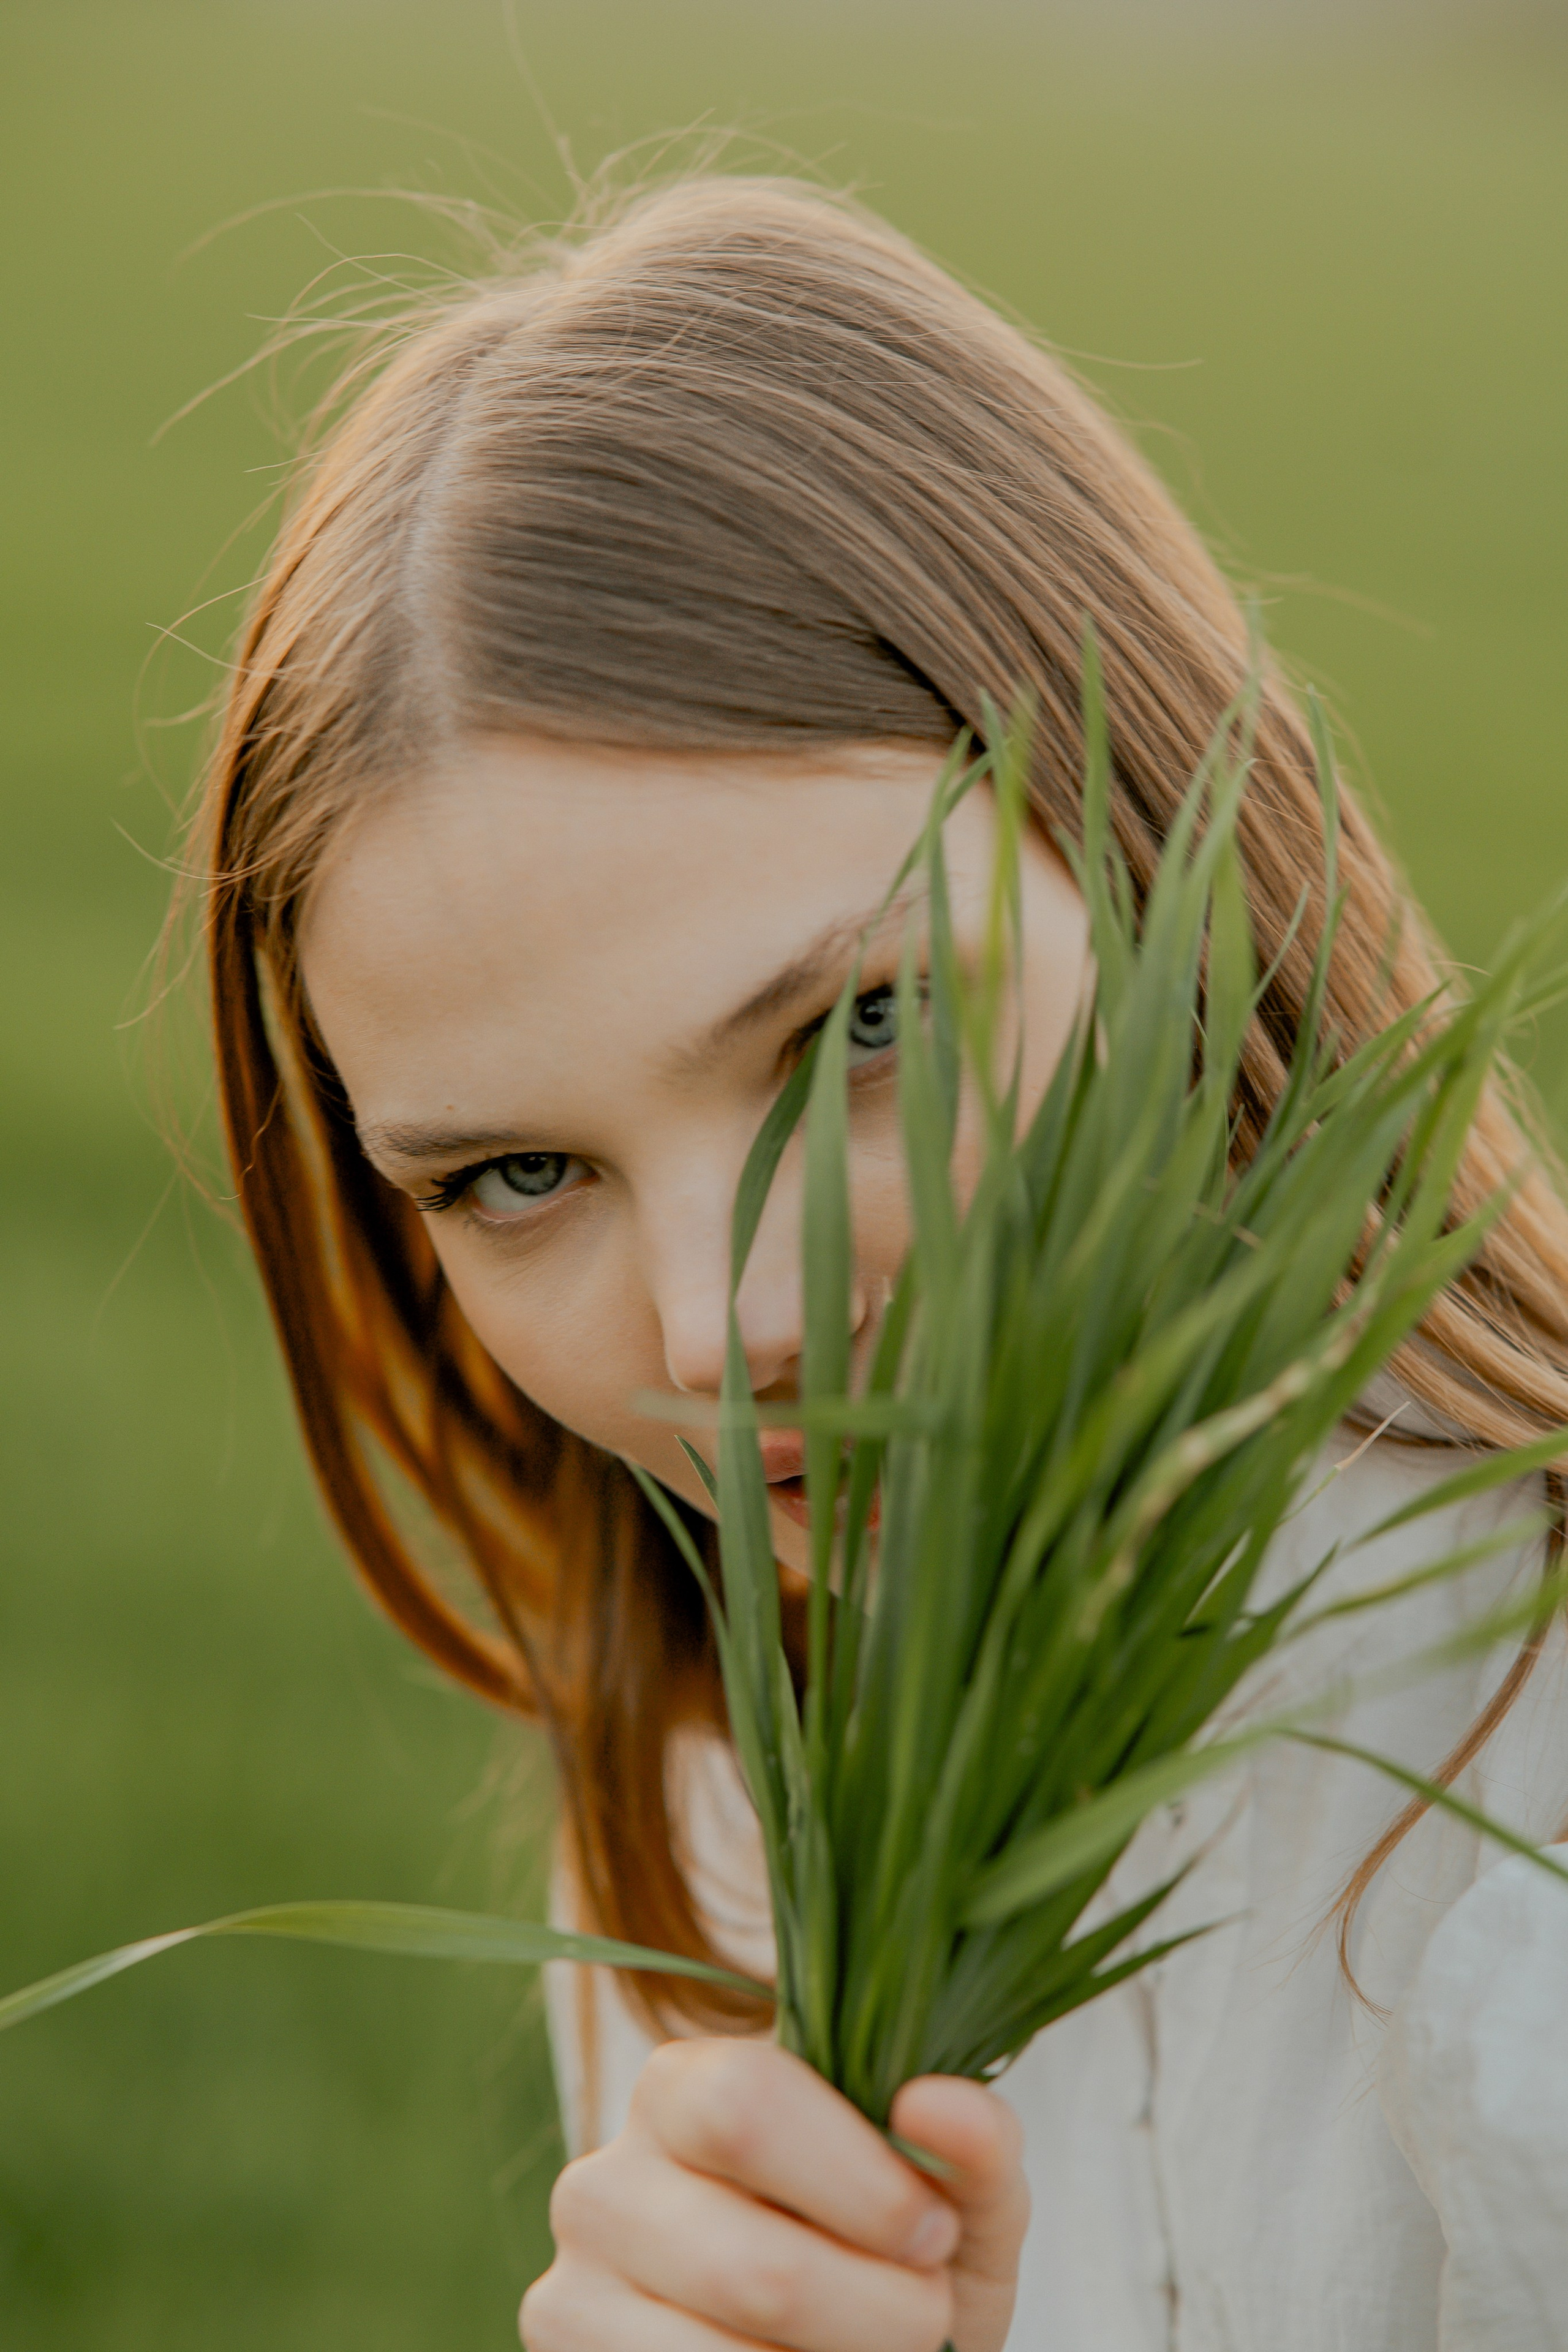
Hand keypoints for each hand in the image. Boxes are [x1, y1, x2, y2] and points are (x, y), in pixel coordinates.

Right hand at [520, 2038, 1027, 2350]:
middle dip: (873, 2313)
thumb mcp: (958, 2204)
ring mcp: (574, 2291)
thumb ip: (973, 2143)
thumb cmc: (897, 2266)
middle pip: (750, 2266)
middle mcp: (604, 2179)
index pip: (748, 2107)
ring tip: (872, 2349)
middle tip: (924, 2317)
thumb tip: (934, 2100)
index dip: (859, 2183)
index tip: (934, 2233)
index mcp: (684, 2087)